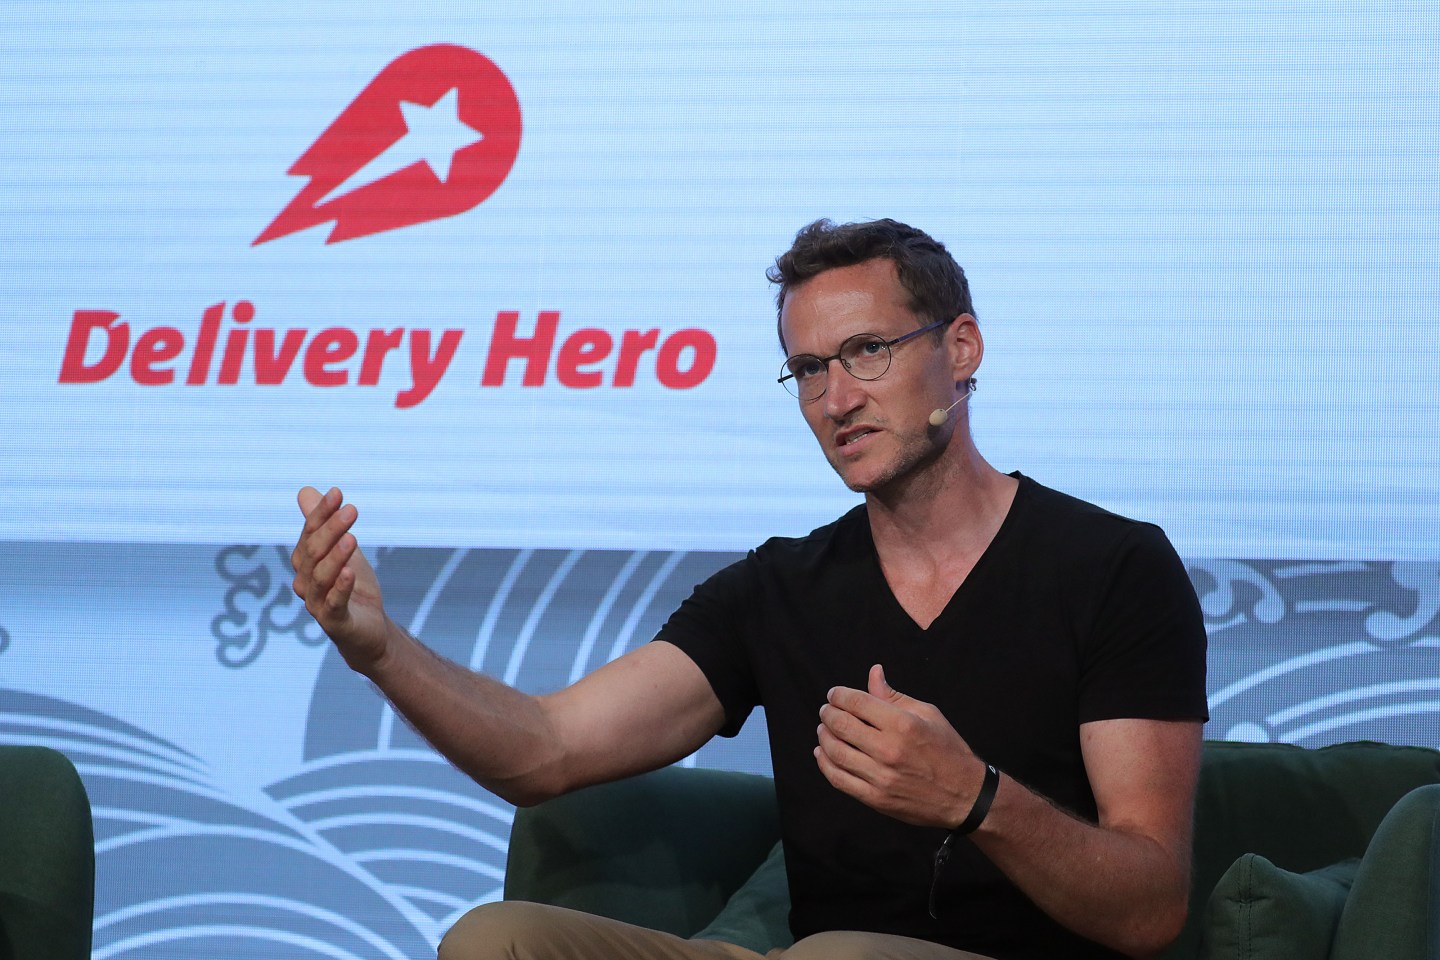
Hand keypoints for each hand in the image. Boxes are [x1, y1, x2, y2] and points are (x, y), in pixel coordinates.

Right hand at [291, 486, 391, 671]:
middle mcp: (305, 583)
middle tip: (351, 510)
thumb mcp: (343, 551)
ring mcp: (317, 604)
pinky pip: (333, 604)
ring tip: (351, 538)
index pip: (309, 534)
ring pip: (321, 577)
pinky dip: (340, 588)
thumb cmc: (352, 588)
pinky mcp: (334, 623)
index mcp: (305, 563)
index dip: (321, 514)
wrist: (368, 630)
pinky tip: (350, 572)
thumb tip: (305, 491)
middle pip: (314, 552)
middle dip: (331, 530)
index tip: (337, 492)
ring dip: (335, 557)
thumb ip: (324, 524)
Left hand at [815, 663, 985, 828]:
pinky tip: (822, 754)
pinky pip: (840, 780)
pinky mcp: (876, 799)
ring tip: (823, 729)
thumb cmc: (948, 749)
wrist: (964, 795)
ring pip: (836, 753)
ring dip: (824, 737)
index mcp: (902, 724)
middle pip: (842, 725)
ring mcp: (881, 777)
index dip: (839, 695)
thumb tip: (874, 673)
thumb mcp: (928, 714)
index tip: (834, 694)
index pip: (857, 702)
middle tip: (826, 710)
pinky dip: (825, 765)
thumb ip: (895, 696)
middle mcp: (889, 750)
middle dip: (828, 713)